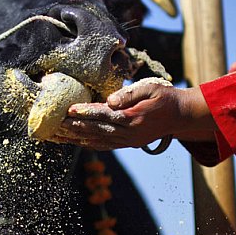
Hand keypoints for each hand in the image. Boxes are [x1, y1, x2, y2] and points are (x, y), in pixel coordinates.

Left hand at [52, 81, 216, 150]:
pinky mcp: (129, 143)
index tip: (69, 110)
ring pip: (97, 141)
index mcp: (134, 118)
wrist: (181, 115)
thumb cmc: (165, 97)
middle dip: (74, 128)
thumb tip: (109, 101)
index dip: (86, 112)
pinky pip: (105, 145)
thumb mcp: (151, 88)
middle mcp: (129, 133)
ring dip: (76, 138)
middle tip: (54, 125)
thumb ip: (130, 94)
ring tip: (57, 135)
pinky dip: (88, 143)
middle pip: (96, 130)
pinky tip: (75, 141)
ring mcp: (129, 141)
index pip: (105, 115)